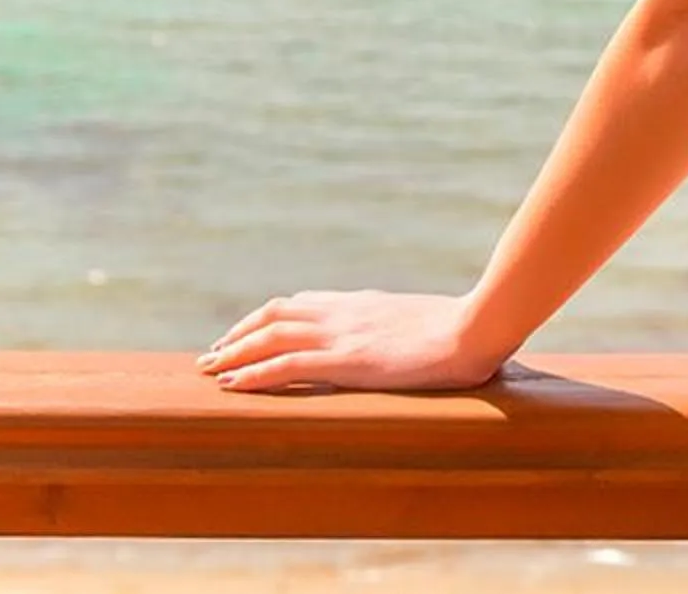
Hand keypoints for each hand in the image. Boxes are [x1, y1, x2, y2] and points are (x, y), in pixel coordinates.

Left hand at [195, 290, 511, 394]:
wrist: (477, 327)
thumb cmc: (467, 327)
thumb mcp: (427, 322)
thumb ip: (406, 326)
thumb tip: (413, 337)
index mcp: (364, 302)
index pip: (304, 302)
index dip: (269, 317)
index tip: (249, 332)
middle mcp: (345, 312)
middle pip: (277, 313)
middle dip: (240, 332)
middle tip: (214, 352)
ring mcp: (343, 334)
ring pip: (271, 335)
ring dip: (234, 351)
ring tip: (210, 368)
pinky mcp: (345, 360)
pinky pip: (286, 365)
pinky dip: (253, 373)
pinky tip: (232, 385)